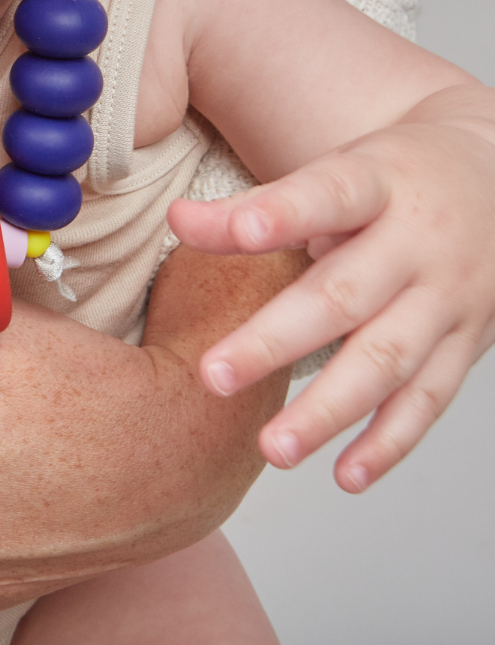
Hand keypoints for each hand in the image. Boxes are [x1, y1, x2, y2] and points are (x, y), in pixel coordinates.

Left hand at [169, 91, 494, 491]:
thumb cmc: (397, 178)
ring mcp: (447, 298)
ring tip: (271, 448)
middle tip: (213, 374)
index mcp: (379, 184)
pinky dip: (389, 442)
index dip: (283, 214)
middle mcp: (417, 243)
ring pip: (386, 360)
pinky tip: (345, 474)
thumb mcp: (338, 170)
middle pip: (344, 296)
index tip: (240, 232)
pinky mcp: (467, 343)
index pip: (328, 195)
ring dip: (327, 410)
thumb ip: (259, 205)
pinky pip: (428, 399)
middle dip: (275, 340)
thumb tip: (178, 221)